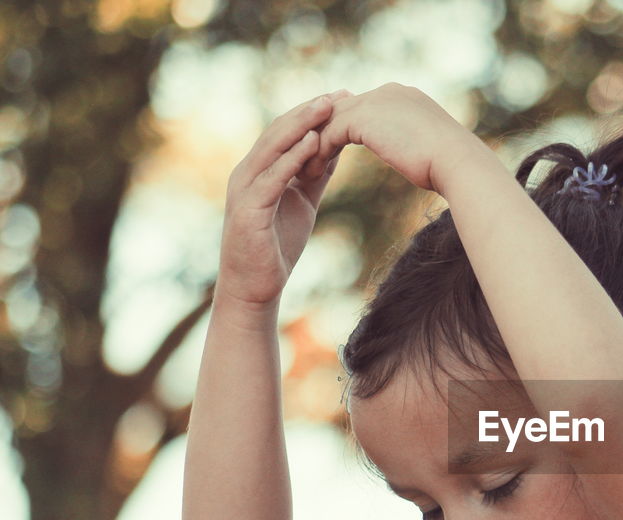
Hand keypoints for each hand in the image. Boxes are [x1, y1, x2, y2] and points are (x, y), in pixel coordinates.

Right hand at [218, 89, 353, 304]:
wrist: (255, 286)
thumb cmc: (277, 245)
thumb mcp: (303, 201)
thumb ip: (313, 174)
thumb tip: (335, 148)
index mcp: (260, 169)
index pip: (286, 132)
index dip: (312, 113)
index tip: (342, 97)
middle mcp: (248, 172)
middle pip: (279, 132)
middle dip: (309, 111)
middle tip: (338, 94)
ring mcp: (245, 189)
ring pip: (273, 148)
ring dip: (301, 125)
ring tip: (327, 107)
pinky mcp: (248, 209)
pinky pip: (272, 177)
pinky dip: (291, 158)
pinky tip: (313, 144)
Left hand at [300, 82, 489, 195]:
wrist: (458, 162)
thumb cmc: (452, 167)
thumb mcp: (430, 149)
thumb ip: (415, 142)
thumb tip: (416, 155)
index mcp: (405, 98)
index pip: (365, 108)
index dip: (346, 129)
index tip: (333, 149)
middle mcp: (389, 92)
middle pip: (343, 108)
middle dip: (325, 133)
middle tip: (308, 156)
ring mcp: (376, 101)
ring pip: (331, 120)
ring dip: (315, 145)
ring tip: (305, 170)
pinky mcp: (364, 118)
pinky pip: (328, 133)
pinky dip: (317, 152)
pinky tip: (312, 174)